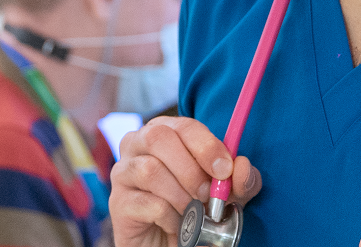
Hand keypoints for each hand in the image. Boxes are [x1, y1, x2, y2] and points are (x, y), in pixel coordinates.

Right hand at [108, 116, 261, 246]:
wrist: (173, 241)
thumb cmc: (197, 207)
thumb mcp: (228, 193)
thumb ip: (240, 180)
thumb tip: (242, 167)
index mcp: (165, 132)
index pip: (183, 125)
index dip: (206, 145)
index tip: (224, 170)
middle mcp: (137, 144)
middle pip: (158, 137)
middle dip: (190, 168)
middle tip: (207, 194)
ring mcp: (123, 173)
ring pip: (149, 169)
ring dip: (180, 194)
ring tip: (193, 211)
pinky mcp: (118, 202)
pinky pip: (145, 202)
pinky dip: (169, 215)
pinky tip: (176, 223)